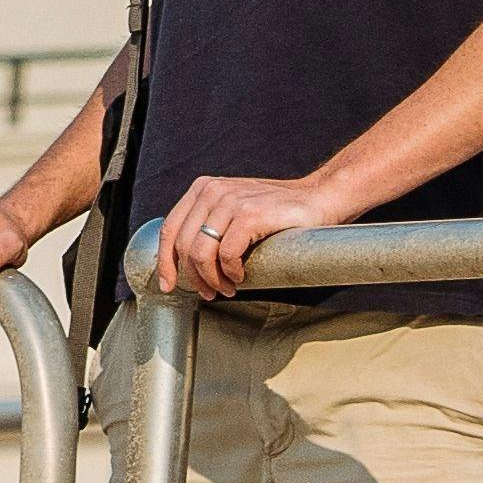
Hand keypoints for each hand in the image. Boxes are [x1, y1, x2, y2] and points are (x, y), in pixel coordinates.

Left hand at [153, 174, 326, 302]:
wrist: (317, 199)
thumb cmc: (274, 212)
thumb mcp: (232, 209)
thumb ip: (208, 224)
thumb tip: (183, 263)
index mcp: (202, 189)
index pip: (169, 229)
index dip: (165, 262)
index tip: (169, 286)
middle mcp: (212, 191)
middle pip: (183, 245)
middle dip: (193, 278)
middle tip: (210, 293)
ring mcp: (231, 200)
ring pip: (201, 253)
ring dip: (212, 279)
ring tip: (227, 289)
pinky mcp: (251, 214)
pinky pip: (227, 254)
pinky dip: (231, 272)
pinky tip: (241, 277)